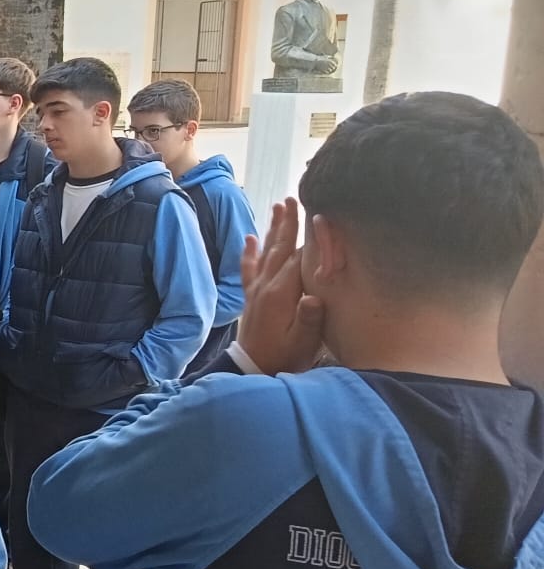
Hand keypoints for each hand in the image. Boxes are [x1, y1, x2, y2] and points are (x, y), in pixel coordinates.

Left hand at [237, 198, 323, 374]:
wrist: (253, 370)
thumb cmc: (285, 356)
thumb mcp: (304, 342)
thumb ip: (310, 319)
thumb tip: (315, 298)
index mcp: (281, 294)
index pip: (297, 259)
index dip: (308, 238)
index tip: (318, 214)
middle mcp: (266, 286)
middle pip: (279, 248)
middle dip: (288, 224)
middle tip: (293, 198)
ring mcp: (256, 290)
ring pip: (265, 253)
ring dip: (272, 229)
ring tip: (277, 207)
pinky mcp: (251, 297)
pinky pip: (249, 269)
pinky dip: (250, 252)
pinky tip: (249, 238)